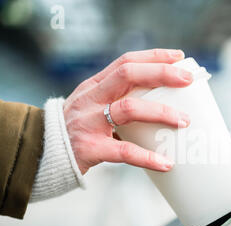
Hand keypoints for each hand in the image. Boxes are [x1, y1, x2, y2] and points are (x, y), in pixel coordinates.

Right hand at [63, 49, 192, 174]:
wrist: (43, 154)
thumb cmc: (77, 130)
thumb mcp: (92, 106)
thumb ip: (118, 100)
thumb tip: (162, 101)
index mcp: (94, 86)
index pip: (126, 62)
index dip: (153, 57)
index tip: (178, 57)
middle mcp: (91, 99)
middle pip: (128, 75)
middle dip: (161, 73)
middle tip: (188, 80)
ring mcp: (88, 122)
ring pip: (129, 108)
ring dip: (161, 112)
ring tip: (184, 121)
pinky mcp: (89, 148)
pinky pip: (123, 151)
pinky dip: (147, 157)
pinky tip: (166, 163)